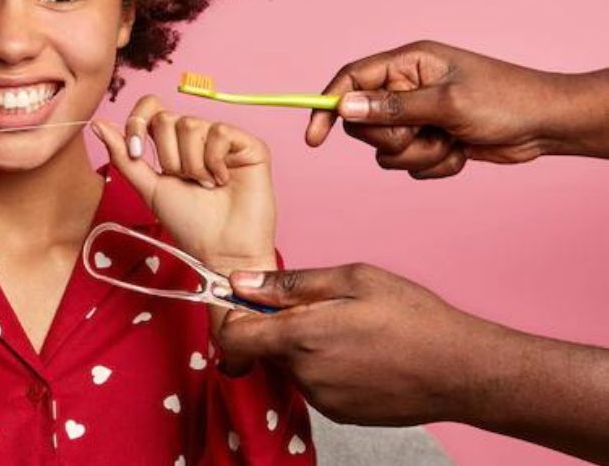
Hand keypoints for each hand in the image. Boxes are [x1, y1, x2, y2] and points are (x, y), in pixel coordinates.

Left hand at [90, 95, 276, 274]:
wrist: (221, 249)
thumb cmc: (188, 223)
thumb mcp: (148, 187)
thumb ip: (124, 156)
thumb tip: (96, 123)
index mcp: (173, 144)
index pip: (151, 108)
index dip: (138, 123)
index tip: (137, 153)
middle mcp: (198, 137)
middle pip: (167, 118)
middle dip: (167, 157)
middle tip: (184, 182)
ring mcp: (223, 139)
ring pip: (191, 125)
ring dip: (191, 164)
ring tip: (206, 186)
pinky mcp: (249, 144)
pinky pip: (219, 131)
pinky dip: (214, 161)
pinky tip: (223, 180)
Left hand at [217, 263, 488, 425]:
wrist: (463, 371)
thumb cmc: (414, 319)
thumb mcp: (353, 279)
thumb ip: (289, 284)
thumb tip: (241, 282)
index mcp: (301, 338)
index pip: (232, 338)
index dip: (231, 317)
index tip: (245, 302)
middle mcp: (305, 375)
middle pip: (263, 350)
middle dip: (278, 327)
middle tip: (319, 307)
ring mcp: (322, 400)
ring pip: (290, 366)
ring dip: (304, 347)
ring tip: (349, 330)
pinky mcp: (340, 415)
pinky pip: (314, 384)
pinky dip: (324, 367)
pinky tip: (359, 353)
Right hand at [305, 40, 577, 178]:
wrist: (546, 126)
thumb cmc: (505, 102)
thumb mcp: (446, 103)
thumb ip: (392, 107)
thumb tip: (344, 107)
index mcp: (408, 64)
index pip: (351, 79)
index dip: (328, 105)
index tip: (316, 137)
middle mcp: (407, 88)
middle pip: (363, 122)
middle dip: (392, 138)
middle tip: (424, 133)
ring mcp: (418, 115)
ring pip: (385, 150)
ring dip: (417, 155)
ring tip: (450, 143)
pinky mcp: (429, 140)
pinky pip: (408, 165)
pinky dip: (433, 165)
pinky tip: (461, 152)